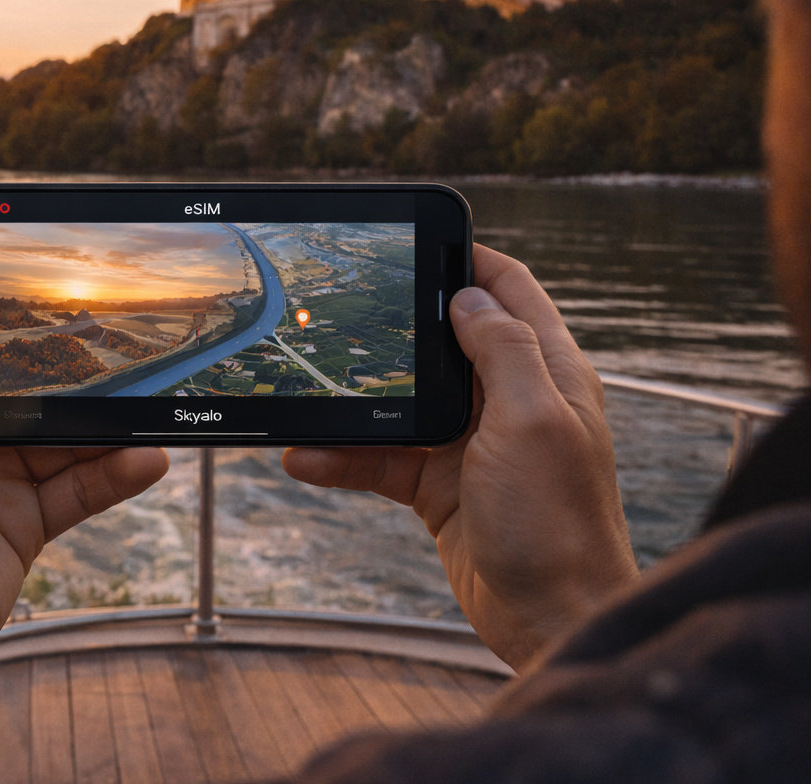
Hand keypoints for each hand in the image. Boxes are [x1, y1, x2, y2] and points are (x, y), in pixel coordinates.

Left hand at [0, 254, 169, 654]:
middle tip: (122, 346)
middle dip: (70, 373)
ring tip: (148, 404)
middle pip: (24, 393)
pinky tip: (146, 456)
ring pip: (61, 440)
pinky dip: (114, 474)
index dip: (5, 324)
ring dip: (106, 425)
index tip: (52, 297)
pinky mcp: (20, 527)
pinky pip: (77, 490)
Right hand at [282, 244, 638, 671]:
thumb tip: (468, 297)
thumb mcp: (532, 422)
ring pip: (399, 402)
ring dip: (350, 403)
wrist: (549, 620)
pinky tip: (304, 458)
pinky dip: (341, 458)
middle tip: (337, 310)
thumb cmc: (558, 524)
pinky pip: (380, 457)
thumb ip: (503, 351)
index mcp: (546, 372)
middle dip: (391, 326)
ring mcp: (471, 443)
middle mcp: (509, 400)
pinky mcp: (440, 485)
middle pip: (443, 339)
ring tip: (303, 397)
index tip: (413, 241)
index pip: (509, 289)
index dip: (466, 258)